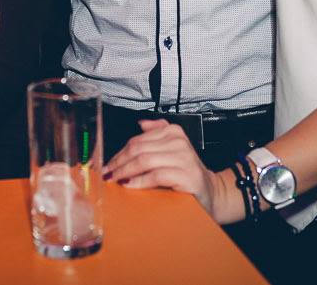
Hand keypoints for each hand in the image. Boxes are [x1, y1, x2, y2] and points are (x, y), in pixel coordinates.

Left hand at [102, 120, 232, 221]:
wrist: (210, 192)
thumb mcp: (172, 150)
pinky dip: (140, 181)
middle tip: (107, 174)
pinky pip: (156, 175)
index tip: (106, 165)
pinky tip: (131, 186)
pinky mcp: (186, 174)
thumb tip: (140, 124)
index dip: (118, 153)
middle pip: (138, 149)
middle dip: (118, 163)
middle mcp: (178, 141)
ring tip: (115, 180)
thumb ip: (157, 134)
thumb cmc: (186, 173)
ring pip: (144, 160)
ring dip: (125, 172)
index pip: (137, 140)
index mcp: (172, 132)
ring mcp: (183, 157)